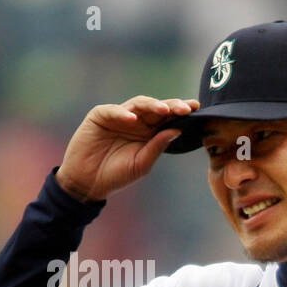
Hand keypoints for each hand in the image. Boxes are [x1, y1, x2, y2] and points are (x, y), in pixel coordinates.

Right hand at [55, 96, 199, 201]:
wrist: (89, 182)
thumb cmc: (117, 174)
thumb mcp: (142, 163)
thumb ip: (158, 146)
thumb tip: (177, 130)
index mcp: (149, 132)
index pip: (168, 119)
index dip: (182, 112)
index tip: (197, 109)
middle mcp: (137, 121)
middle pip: (157, 108)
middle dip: (172, 106)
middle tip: (187, 107)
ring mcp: (119, 116)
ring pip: (138, 104)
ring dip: (152, 105)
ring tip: (165, 110)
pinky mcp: (100, 116)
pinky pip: (113, 111)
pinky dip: (122, 113)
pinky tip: (133, 118)